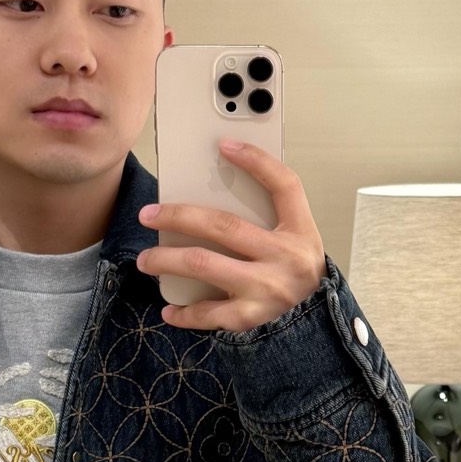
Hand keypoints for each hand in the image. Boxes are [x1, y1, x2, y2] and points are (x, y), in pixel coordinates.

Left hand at [136, 139, 326, 330]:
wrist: (314, 315)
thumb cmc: (293, 268)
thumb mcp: (294, 234)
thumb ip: (267, 210)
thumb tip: (214, 184)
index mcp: (300, 230)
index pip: (284, 185)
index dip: (256, 161)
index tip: (224, 144)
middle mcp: (286, 258)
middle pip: (224, 226)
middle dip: (179, 216)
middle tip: (149, 215)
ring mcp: (268, 289)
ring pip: (205, 265)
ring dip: (167, 260)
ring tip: (146, 259)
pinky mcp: (252, 317)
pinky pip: (209, 313)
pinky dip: (184, 312)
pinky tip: (168, 309)